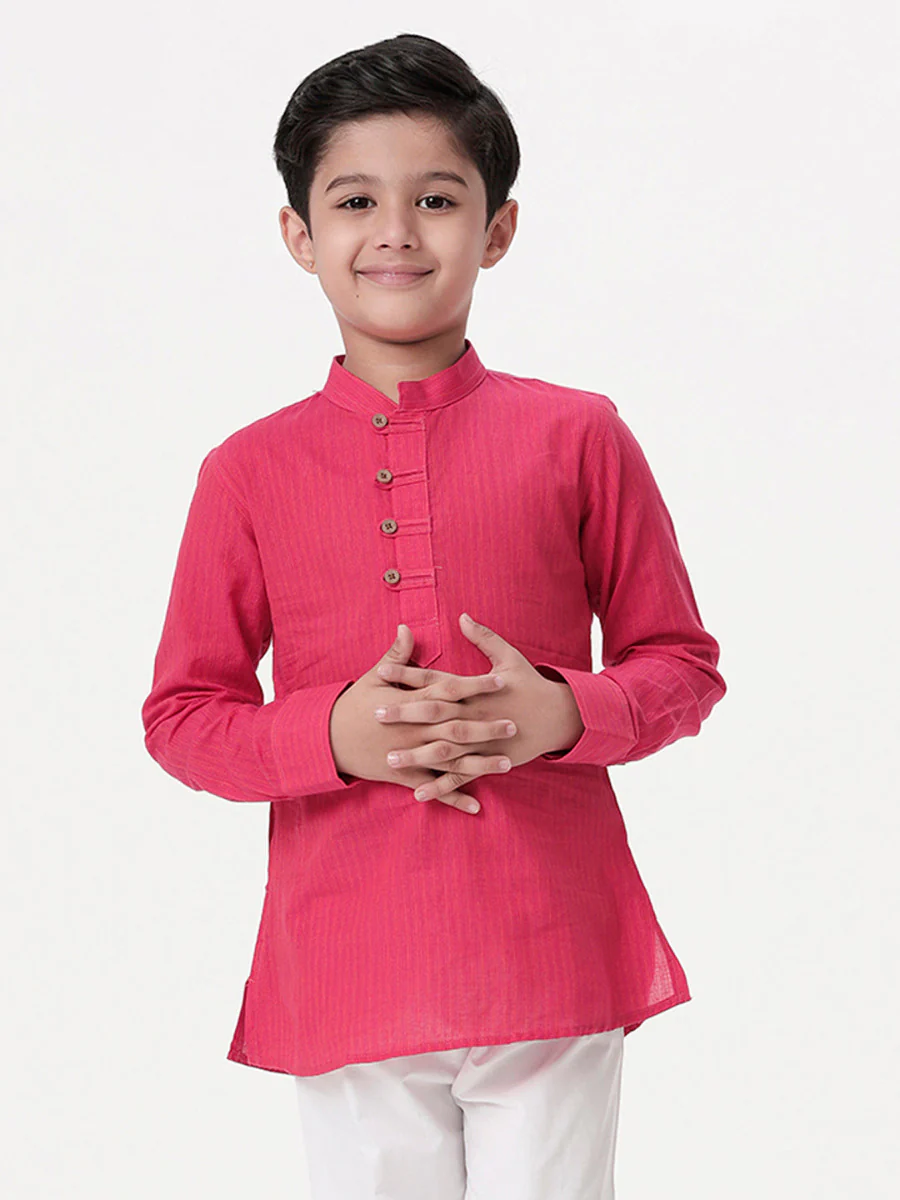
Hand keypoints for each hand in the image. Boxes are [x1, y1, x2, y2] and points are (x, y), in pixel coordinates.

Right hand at [329, 624, 517, 813]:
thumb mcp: (373, 677)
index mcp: (412, 703)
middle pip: (457, 727)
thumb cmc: (353, 706)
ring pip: (451, 760)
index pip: (451, 690)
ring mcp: (411, 755)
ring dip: (480, 763)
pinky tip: (477, 806)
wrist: (327, 739)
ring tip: (507, 764)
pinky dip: (454, 797)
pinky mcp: (405, 776)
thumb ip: (397, 655)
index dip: (477, 685)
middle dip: (486, 726)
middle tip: (513, 724)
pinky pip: (433, 788)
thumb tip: (407, 627)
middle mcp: (415, 730)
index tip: (501, 681)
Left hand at [374, 612, 584, 805]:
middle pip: (434, 714)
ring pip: (444, 749)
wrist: (560, 716)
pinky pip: (461, 776)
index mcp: (475, 689)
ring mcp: (482, 741)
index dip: (408, 675)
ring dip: (417, 755)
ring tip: (390, 759)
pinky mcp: (488, 761)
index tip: (381, 673)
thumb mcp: (510, 657)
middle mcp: (476, 714)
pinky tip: (417, 794)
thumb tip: (463, 616)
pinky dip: (440, 787)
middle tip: (376, 714)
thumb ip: (484, 638)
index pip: (435, 680)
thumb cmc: (531, 684)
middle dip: (404, 714)